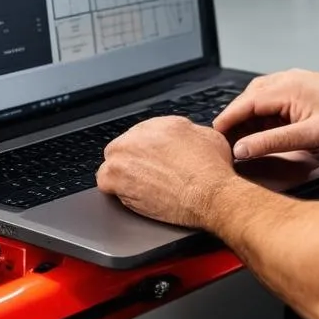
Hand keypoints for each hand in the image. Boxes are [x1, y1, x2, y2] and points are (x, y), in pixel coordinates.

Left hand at [96, 117, 234, 227]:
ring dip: (124, 174)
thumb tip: (187, 138)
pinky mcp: (114, 176)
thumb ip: (191, 133)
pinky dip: (115, 189)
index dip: (150, 152)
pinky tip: (132, 195)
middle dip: (135, 161)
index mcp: (161, 123)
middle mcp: (140, 134)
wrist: (210, 194)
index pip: (146, 134)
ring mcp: (124, 154)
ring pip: (113, 164)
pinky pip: (105, 182)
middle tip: (148, 176)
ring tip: (142, 187)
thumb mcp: (210, 137)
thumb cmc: (213, 171)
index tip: (155, 162)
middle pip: (127, 147)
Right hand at [214, 69, 318, 160]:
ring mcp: (290, 80)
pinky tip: (263, 127)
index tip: (213, 136)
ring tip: (242, 138)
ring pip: (257, 97)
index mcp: (284, 88)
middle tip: (224, 142)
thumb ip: (273, 142)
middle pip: (247, 99)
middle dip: (234, 120)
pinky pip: (270, 96)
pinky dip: (261, 112)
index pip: (243, 104)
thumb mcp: (309, 136)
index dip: (226, 121)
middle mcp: (283, 79)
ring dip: (247, 116)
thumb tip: (243, 148)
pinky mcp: (296, 85)